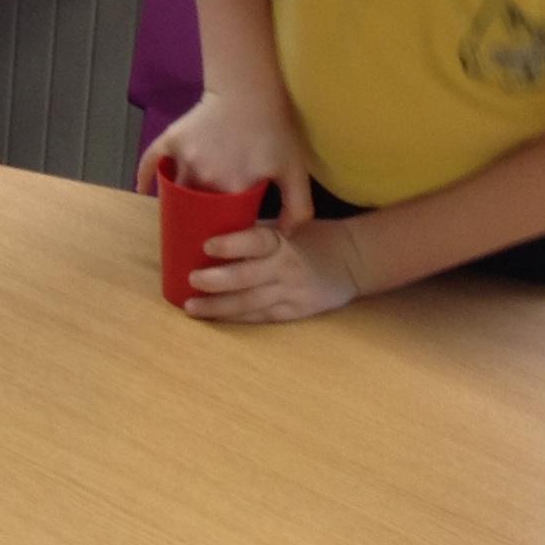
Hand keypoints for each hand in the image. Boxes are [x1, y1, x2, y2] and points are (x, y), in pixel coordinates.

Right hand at [135, 88, 316, 225]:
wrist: (249, 89)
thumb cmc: (275, 128)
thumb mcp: (295, 168)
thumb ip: (298, 206)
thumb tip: (287, 234)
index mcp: (232, 189)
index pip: (222, 221)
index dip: (223, 227)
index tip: (225, 229)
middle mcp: (204, 178)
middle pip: (195, 207)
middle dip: (197, 216)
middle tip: (203, 219)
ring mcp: (185, 159)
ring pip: (176, 188)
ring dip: (178, 198)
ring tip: (182, 206)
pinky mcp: (172, 141)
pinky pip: (152, 162)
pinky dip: (144, 176)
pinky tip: (142, 189)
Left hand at [181, 218, 361, 323]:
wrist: (352, 260)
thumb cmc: (310, 237)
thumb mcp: (286, 226)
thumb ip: (254, 233)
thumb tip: (207, 230)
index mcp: (283, 241)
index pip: (257, 241)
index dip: (232, 244)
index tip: (207, 245)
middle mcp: (286, 268)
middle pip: (248, 278)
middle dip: (217, 281)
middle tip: (191, 280)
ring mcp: (290, 293)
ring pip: (250, 303)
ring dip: (219, 307)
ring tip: (192, 307)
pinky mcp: (294, 312)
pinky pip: (260, 317)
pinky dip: (235, 318)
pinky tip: (213, 318)